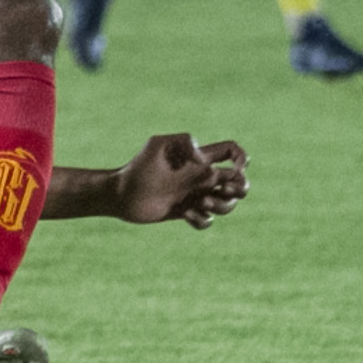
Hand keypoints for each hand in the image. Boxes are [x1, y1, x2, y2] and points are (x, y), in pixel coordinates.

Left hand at [110, 134, 249, 227]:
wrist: (121, 193)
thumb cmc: (138, 166)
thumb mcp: (158, 144)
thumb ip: (184, 141)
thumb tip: (204, 160)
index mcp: (199, 159)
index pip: (232, 152)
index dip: (242, 158)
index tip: (235, 168)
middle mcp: (200, 177)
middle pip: (239, 182)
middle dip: (240, 188)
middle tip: (220, 189)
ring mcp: (194, 196)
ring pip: (227, 205)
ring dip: (222, 206)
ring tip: (200, 202)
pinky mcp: (185, 212)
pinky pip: (206, 221)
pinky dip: (201, 219)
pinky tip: (184, 213)